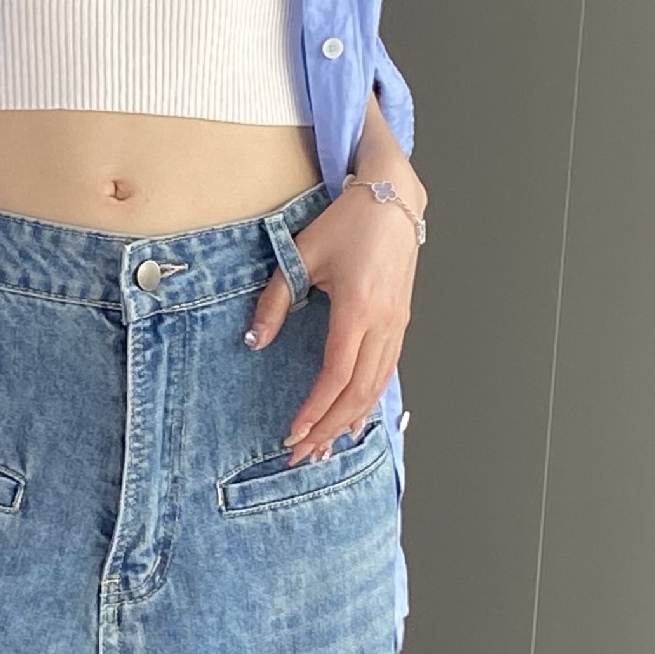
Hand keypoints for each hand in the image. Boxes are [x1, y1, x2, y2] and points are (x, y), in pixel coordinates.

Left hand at [245, 183, 418, 467]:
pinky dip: (367, 401)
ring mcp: (398, 325)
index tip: (294, 432)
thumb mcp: (301, 254)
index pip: (336, 374)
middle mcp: (385, 323)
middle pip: (359, 392)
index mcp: (359, 308)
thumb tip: (253, 341)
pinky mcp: (401, 323)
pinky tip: (352, 419)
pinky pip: (386, 373)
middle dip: (329, 428)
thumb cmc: (348, 222)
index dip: (315, 408)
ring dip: (349, 421)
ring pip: (376, 388)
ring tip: (323, 447)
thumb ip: (275, 300)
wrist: (394, 199)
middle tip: (302, 454)